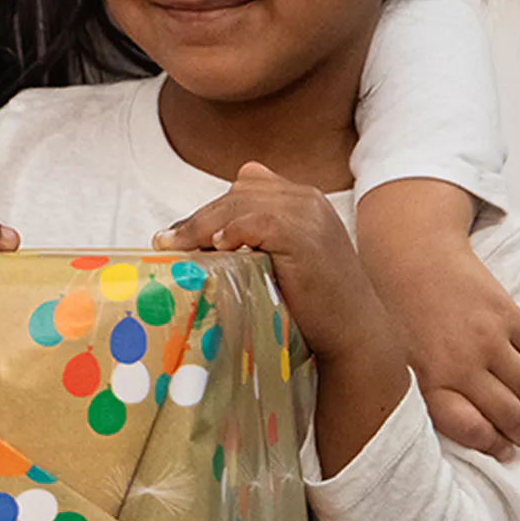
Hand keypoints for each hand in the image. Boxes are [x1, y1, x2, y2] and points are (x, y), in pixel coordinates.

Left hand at [155, 164, 392, 367]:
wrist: (355, 332)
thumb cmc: (313, 304)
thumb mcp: (282, 259)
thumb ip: (256, 235)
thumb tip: (208, 235)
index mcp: (302, 198)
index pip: (244, 187)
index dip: (210, 210)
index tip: (178, 236)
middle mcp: (307, 198)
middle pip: (237, 194)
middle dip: (197, 219)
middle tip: (164, 243)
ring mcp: (309, 214)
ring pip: (241, 205)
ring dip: (202, 226)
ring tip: (175, 248)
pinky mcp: (306, 236)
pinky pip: (259, 222)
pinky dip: (233, 232)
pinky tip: (216, 248)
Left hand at [354, 178, 519, 460]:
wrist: (407, 252)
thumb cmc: (389, 304)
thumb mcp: (388, 358)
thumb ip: (412, 392)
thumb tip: (432, 424)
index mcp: (426, 381)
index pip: (472, 431)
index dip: (494, 447)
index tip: (503, 453)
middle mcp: (460, 366)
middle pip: (509, 416)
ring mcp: (488, 340)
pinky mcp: (507, 315)